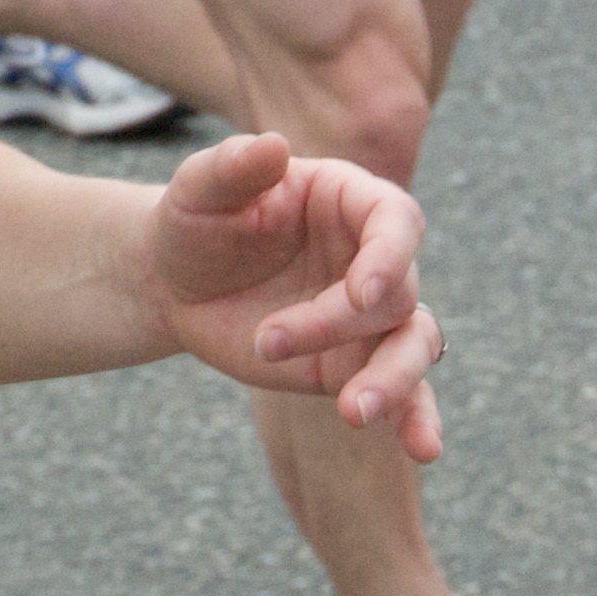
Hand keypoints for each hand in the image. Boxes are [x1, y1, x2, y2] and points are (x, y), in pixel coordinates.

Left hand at [146, 132, 444, 459]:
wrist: (174, 281)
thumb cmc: (193, 221)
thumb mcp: (197, 189)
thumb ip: (231, 166)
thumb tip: (272, 147)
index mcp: (348, 199)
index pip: (396, 221)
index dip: (389, 257)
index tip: (362, 291)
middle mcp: (372, 257)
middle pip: (397, 293)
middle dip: (341, 324)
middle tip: (272, 345)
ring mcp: (369, 315)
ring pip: (415, 344)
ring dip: (397, 381)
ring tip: (353, 412)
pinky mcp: (356, 364)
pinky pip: (404, 392)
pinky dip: (418, 419)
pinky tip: (422, 448)